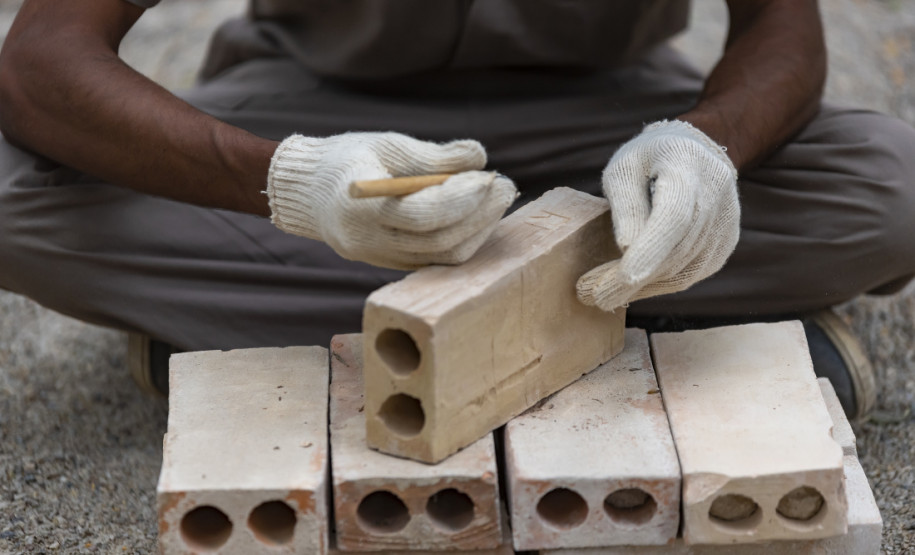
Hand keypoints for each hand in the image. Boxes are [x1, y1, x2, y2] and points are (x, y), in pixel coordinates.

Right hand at [266, 132, 517, 269]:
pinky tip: (478, 215)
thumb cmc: (347, 159)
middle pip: (439, 241)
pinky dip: (463, 239)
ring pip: (442, 256)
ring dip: (478, 229)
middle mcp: (370, 243)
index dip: (461, 198)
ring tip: (497, 199)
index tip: (489, 177)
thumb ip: (434, 155)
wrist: (308, 193)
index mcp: (360, 209)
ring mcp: (381, 259)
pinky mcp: (392, 265)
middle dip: (479, 214)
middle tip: (505, 186)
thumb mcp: (386, 144)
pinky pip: (436, 260)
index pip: (421, 214)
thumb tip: (480, 157)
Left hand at [577, 120, 739, 310]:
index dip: (651, 249)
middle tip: (590, 295)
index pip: (673, 216)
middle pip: (675, 250)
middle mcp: (715, 197)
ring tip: (603, 295)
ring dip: (642, 288)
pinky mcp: (723, 243)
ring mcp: (724, 223)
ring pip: (683, 268)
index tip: (623, 278)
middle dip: (632, 279)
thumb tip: (626, 248)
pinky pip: (691, 273)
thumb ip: (625, 205)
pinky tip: (631, 288)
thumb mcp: (623, 168)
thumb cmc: (649, 158)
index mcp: (687, 168)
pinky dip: (659, 284)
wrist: (695, 152)